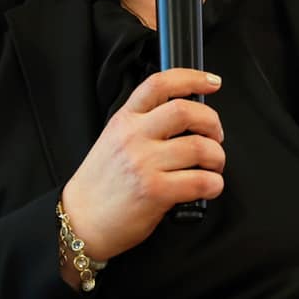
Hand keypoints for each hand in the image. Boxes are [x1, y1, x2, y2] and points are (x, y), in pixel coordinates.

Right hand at [60, 68, 224, 264]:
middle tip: (215, 136)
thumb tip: (186, 118)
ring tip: (213, 167)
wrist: (81, 220)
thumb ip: (143, 125)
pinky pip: (201, 181)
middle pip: (185, 111)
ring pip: (200, 147)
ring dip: (217, 158)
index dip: (191, 78)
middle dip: (212, 123)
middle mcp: (133, 137)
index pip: (159, 84)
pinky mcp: (155, 191)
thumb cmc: (101, 184)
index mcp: (124, 120)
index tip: (211, 82)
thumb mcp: (113, 140)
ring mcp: (144, 164)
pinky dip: (214, 185)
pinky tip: (209, 187)